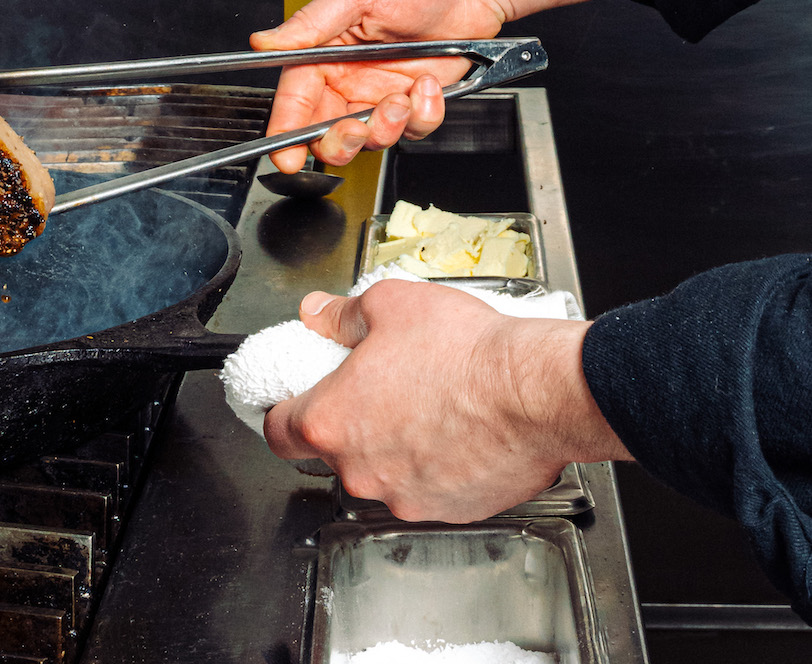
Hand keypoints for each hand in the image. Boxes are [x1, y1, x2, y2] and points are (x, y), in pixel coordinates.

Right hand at [249, 0, 625, 170]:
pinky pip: (413, 132)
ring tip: (402, 98)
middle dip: (338, 143)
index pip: (294, 101)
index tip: (286, 155)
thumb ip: (311, 22)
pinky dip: (424, 116)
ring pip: (369, 141)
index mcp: (323, 56)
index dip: (285, 132)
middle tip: (355, 129)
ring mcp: (380, 97)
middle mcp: (347, 82)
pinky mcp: (414, 106)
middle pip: (325, 134)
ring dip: (386, 128)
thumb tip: (265, 42)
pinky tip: (429, 85)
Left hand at [261, 280, 629, 522]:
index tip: (292, 400)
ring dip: (392, 445)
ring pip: (380, 472)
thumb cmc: (466, 351)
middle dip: (348, 422)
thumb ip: (340, 316)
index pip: (276, 432)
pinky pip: (426, 487)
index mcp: (331, 422)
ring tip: (427, 405)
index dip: (282, 412)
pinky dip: (433, 465)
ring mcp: (404, 496)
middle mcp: (360, 470)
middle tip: (376, 389)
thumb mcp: (389, 305)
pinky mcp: (448, 509)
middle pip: (332, 451)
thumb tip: (316, 314)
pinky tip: (456, 431)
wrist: (538, 391)